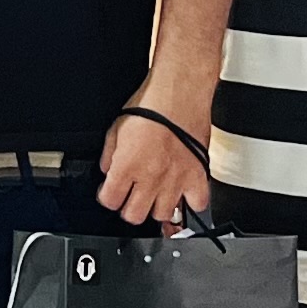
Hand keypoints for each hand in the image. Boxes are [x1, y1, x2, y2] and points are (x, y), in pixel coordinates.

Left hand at [97, 107, 209, 229]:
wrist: (180, 92)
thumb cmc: (151, 103)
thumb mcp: (116, 127)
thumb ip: (109, 154)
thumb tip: (108, 170)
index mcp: (126, 166)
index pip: (110, 201)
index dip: (108, 197)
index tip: (111, 192)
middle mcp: (150, 178)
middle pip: (134, 215)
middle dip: (129, 207)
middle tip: (132, 196)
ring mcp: (175, 180)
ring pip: (164, 215)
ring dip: (157, 207)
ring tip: (156, 194)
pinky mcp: (198, 176)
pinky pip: (196, 205)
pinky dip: (190, 202)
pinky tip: (183, 193)